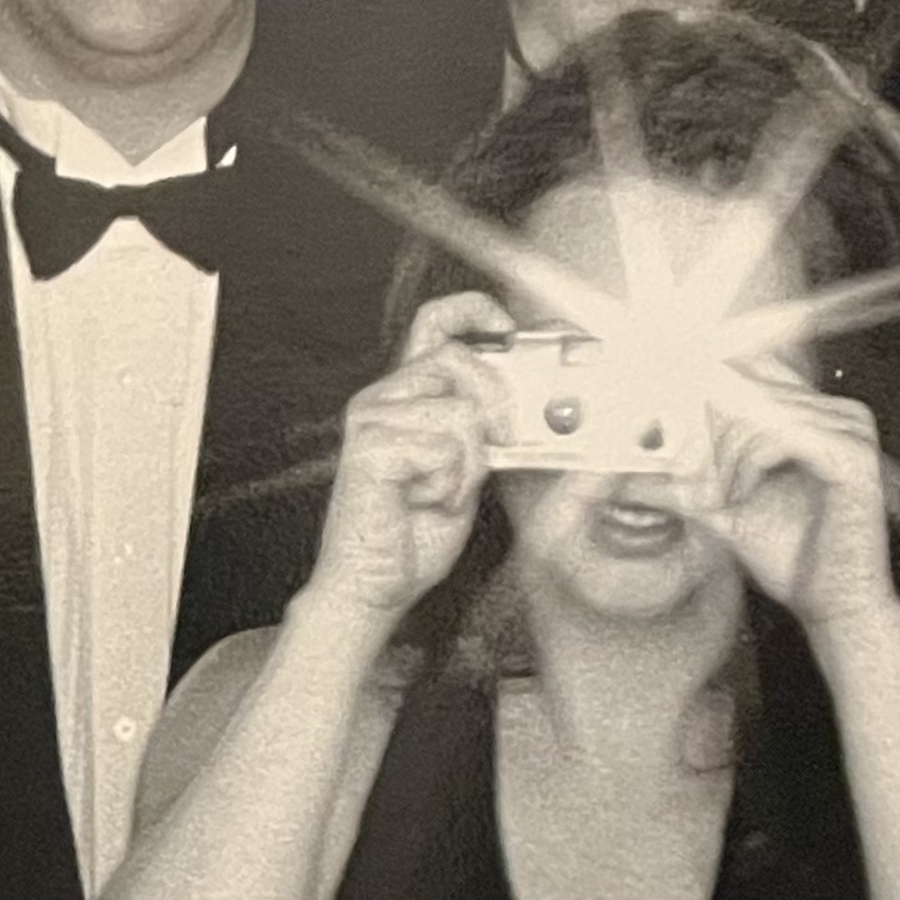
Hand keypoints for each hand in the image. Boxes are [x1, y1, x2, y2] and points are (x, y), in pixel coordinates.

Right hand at [304, 293, 511, 628]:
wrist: (371, 586)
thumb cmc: (410, 535)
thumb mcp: (464, 470)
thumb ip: (482, 430)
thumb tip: (528, 401)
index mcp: (405, 397)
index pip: (436, 322)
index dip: (478, 312)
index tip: (509, 329)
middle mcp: (383, 399)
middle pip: (458, 359)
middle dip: (497, 403)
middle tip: (500, 446)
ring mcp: (372, 420)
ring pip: (458, 410)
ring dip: (468, 462)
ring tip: (443, 492)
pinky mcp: (371, 448)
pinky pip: (444, 447)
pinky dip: (450, 483)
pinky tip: (424, 502)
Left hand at [681, 373, 899, 643]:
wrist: (832, 601)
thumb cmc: (790, 556)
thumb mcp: (719, 511)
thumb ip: (678, 485)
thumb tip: (621, 477)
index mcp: (812, 415)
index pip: (753, 368)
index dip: (705, 383)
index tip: (662, 404)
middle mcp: (836, 411)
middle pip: (748, 389)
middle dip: (707, 437)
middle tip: (692, 477)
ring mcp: (849, 428)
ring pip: (757, 414)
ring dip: (725, 459)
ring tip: (723, 498)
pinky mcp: (851, 453)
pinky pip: (780, 437)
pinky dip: (748, 467)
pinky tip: (742, 499)